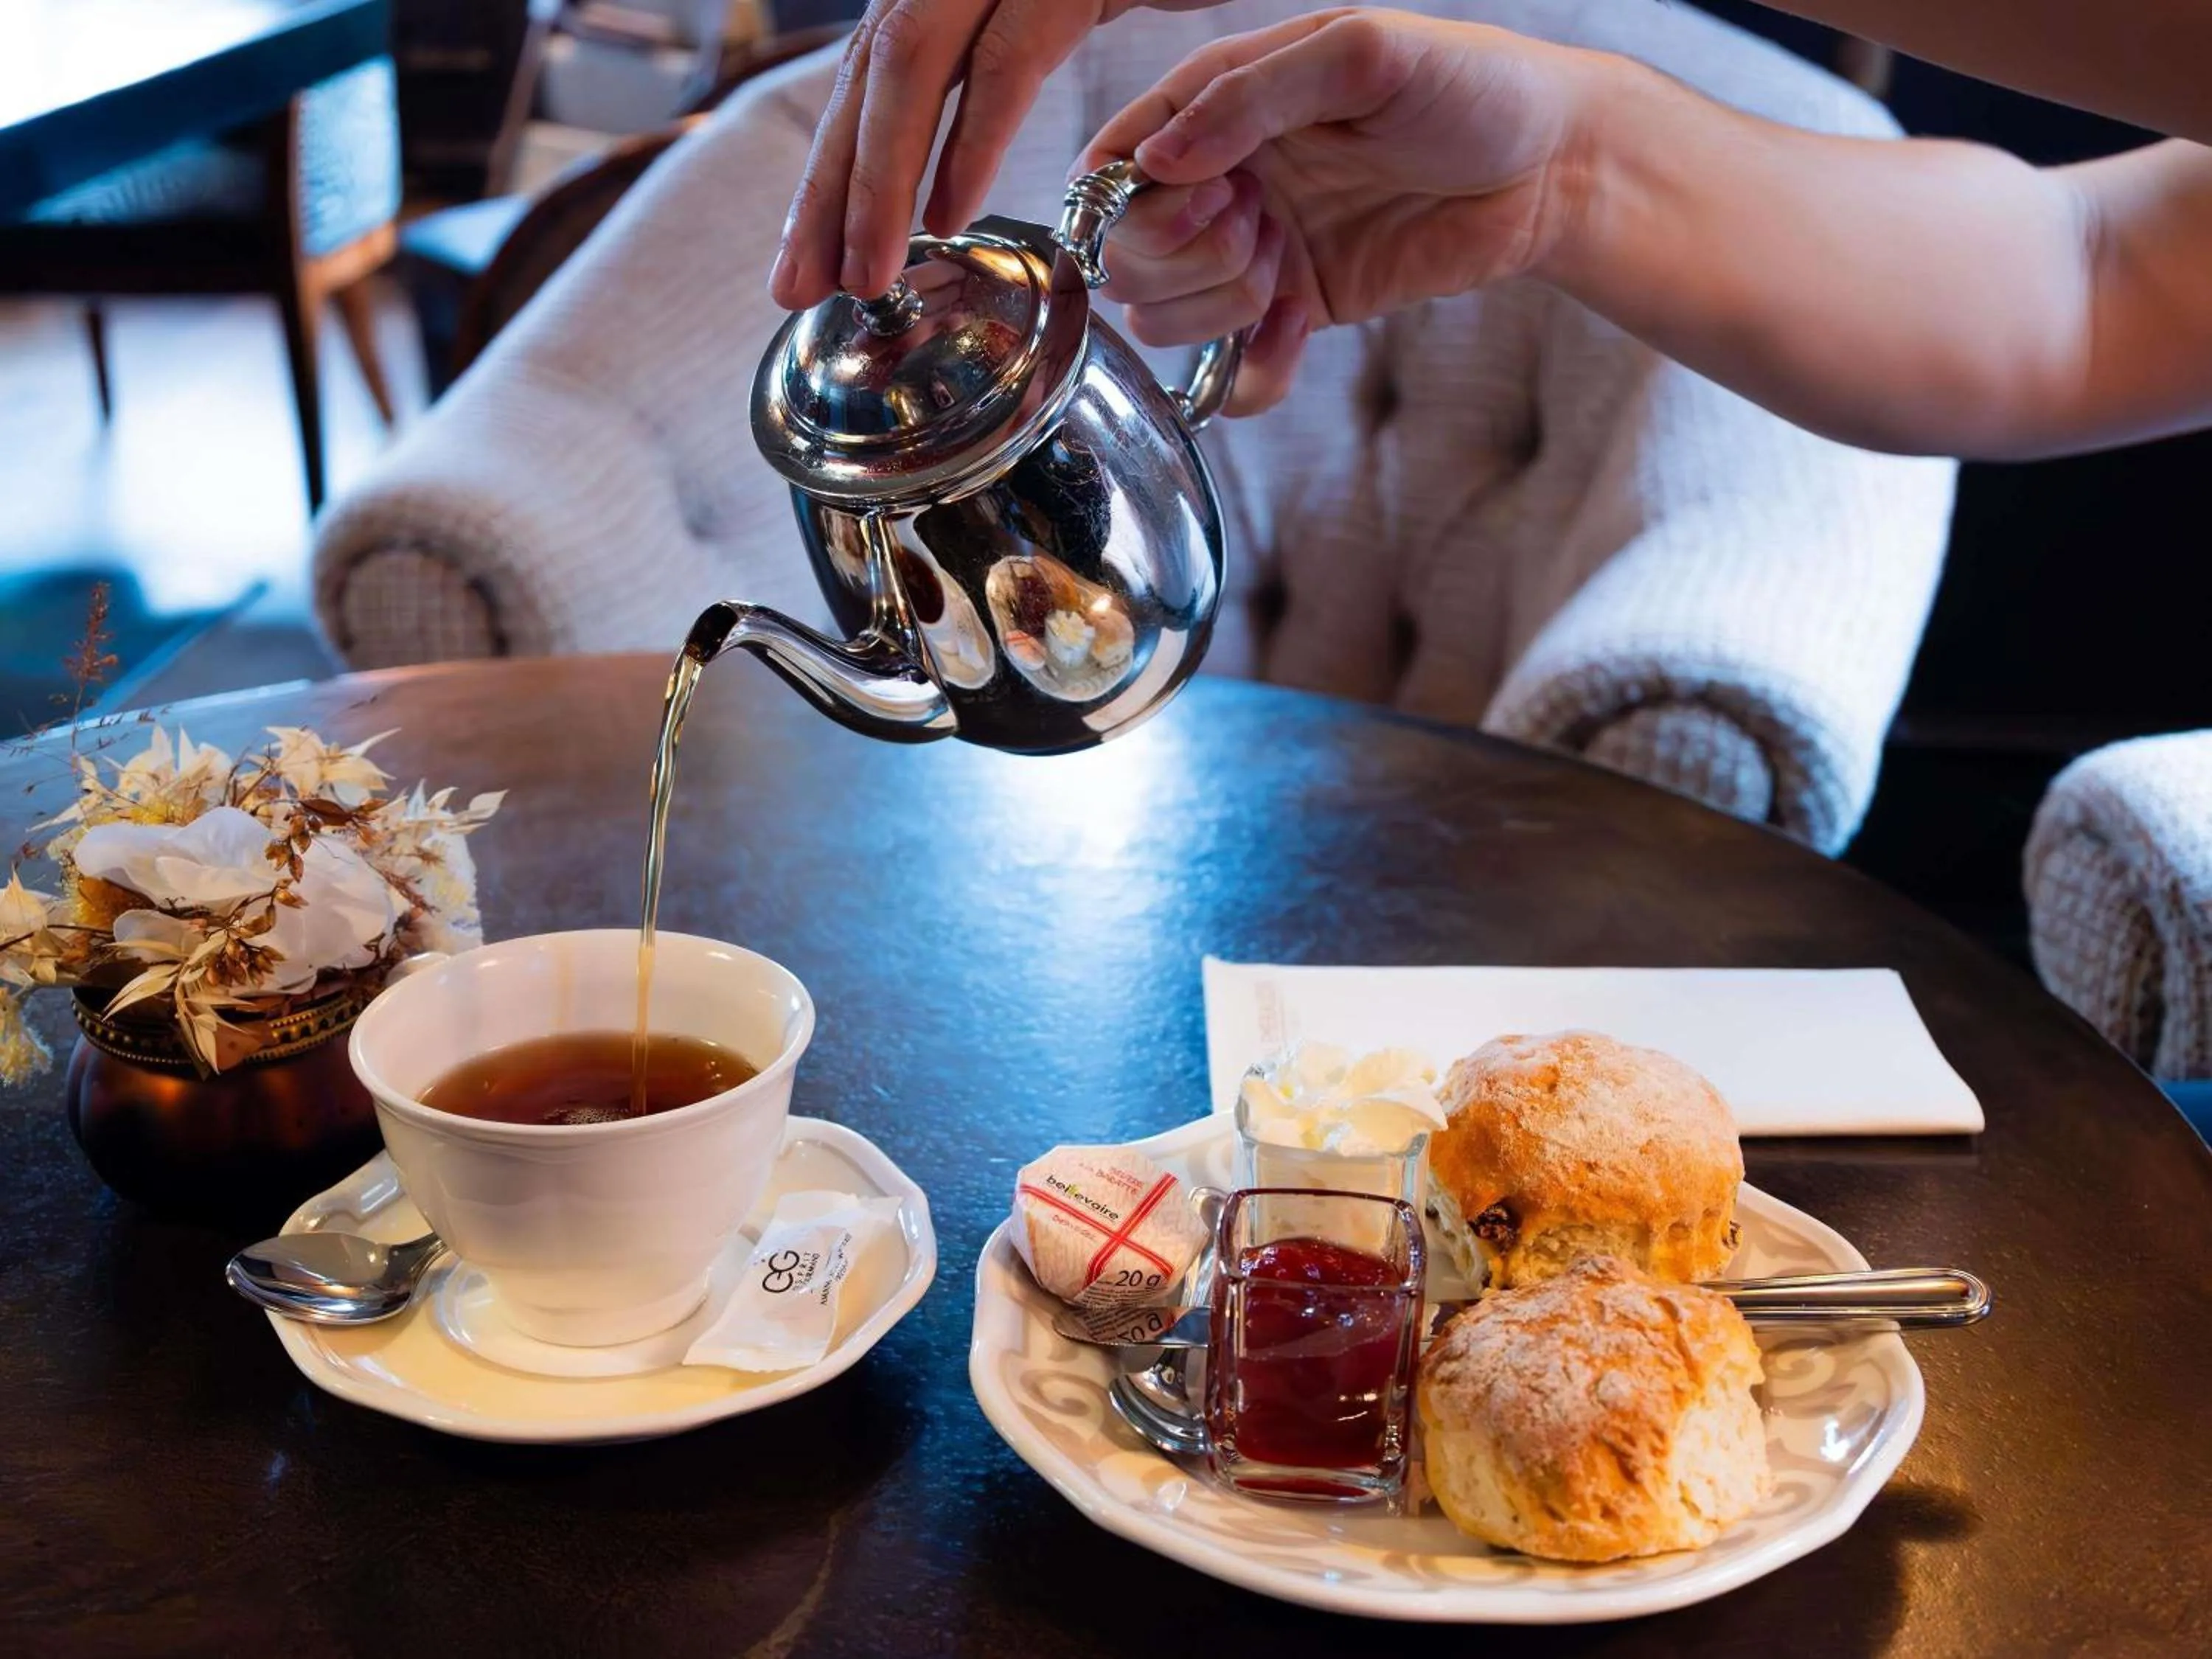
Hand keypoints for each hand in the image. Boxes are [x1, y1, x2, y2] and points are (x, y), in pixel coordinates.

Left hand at [770, 0, 1227, 307]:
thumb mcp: (1073, 3)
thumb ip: (1011, 57)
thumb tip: (954, 152)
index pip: (870, 82)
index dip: (831, 175)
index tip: (807, 264)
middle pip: (868, 81)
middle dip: (827, 194)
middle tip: (798, 290)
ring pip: (908, 66)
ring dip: (879, 181)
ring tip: (865, 275)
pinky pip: (1005, 56)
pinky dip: (973, 137)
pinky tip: (950, 211)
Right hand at [1080, 8, 1602, 412]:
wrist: (1554, 168)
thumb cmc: (1470, 85)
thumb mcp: (1362, 55)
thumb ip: (1249, 96)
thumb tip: (1154, 162)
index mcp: (1222, 103)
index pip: (1115, 163)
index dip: (1131, 198)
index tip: (1206, 194)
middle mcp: (1224, 179)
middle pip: (1127, 254)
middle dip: (1182, 254)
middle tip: (1260, 224)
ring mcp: (1255, 252)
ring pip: (1163, 318)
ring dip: (1215, 306)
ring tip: (1282, 267)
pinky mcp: (1296, 313)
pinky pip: (1232, 375)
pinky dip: (1251, 372)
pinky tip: (1296, 330)